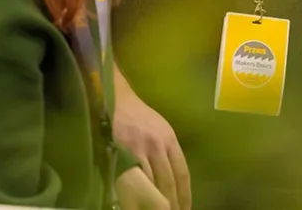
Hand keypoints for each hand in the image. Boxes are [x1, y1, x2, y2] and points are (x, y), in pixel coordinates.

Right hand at [114, 90, 190, 209]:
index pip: (182, 173)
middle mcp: (159, 146)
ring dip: (158, 203)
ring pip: (153, 183)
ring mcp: (141, 151)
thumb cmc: (136, 117)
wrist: (115, 101)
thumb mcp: (159, 130)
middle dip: (173, 202)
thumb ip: (165, 151)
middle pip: (170, 181)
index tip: (186, 208)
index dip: (185, 194)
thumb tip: (170, 177)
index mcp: (170, 140)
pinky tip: (140, 204)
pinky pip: (134, 180)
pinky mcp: (123, 154)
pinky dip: (139, 195)